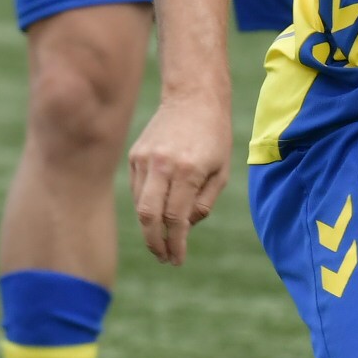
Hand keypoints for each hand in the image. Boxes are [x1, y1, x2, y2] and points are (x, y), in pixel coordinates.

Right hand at [129, 93, 231, 264]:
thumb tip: (184, 228)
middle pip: (149, 216)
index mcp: (189, 170)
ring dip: (150, 227)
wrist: (193, 97)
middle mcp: (163, 165)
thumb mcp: (222, 172)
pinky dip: (146, 205)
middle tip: (163, 257)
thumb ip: (204, 204)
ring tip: (161, 239)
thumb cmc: (214, 137)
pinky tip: (158, 210)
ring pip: (140, 205)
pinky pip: (138, 189)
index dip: (176, 244)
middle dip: (154, 243)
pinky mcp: (135, 155)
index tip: (177, 260)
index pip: (176, 218)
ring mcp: (145, 159)